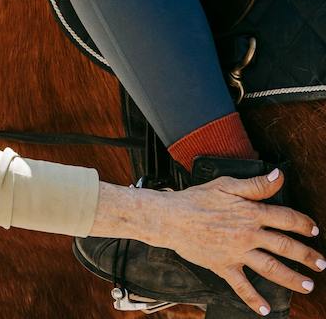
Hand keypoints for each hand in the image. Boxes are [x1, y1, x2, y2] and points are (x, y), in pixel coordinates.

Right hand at [154, 170, 322, 313]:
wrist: (170, 217)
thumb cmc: (195, 199)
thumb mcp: (225, 184)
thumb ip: (255, 184)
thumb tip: (278, 176)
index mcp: (250, 212)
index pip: (285, 218)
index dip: (303, 224)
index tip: (313, 229)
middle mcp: (248, 234)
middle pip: (284, 246)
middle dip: (306, 255)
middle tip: (321, 263)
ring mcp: (237, 252)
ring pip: (271, 268)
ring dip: (292, 278)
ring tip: (307, 285)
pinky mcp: (223, 266)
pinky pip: (241, 286)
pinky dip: (254, 299)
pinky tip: (265, 309)